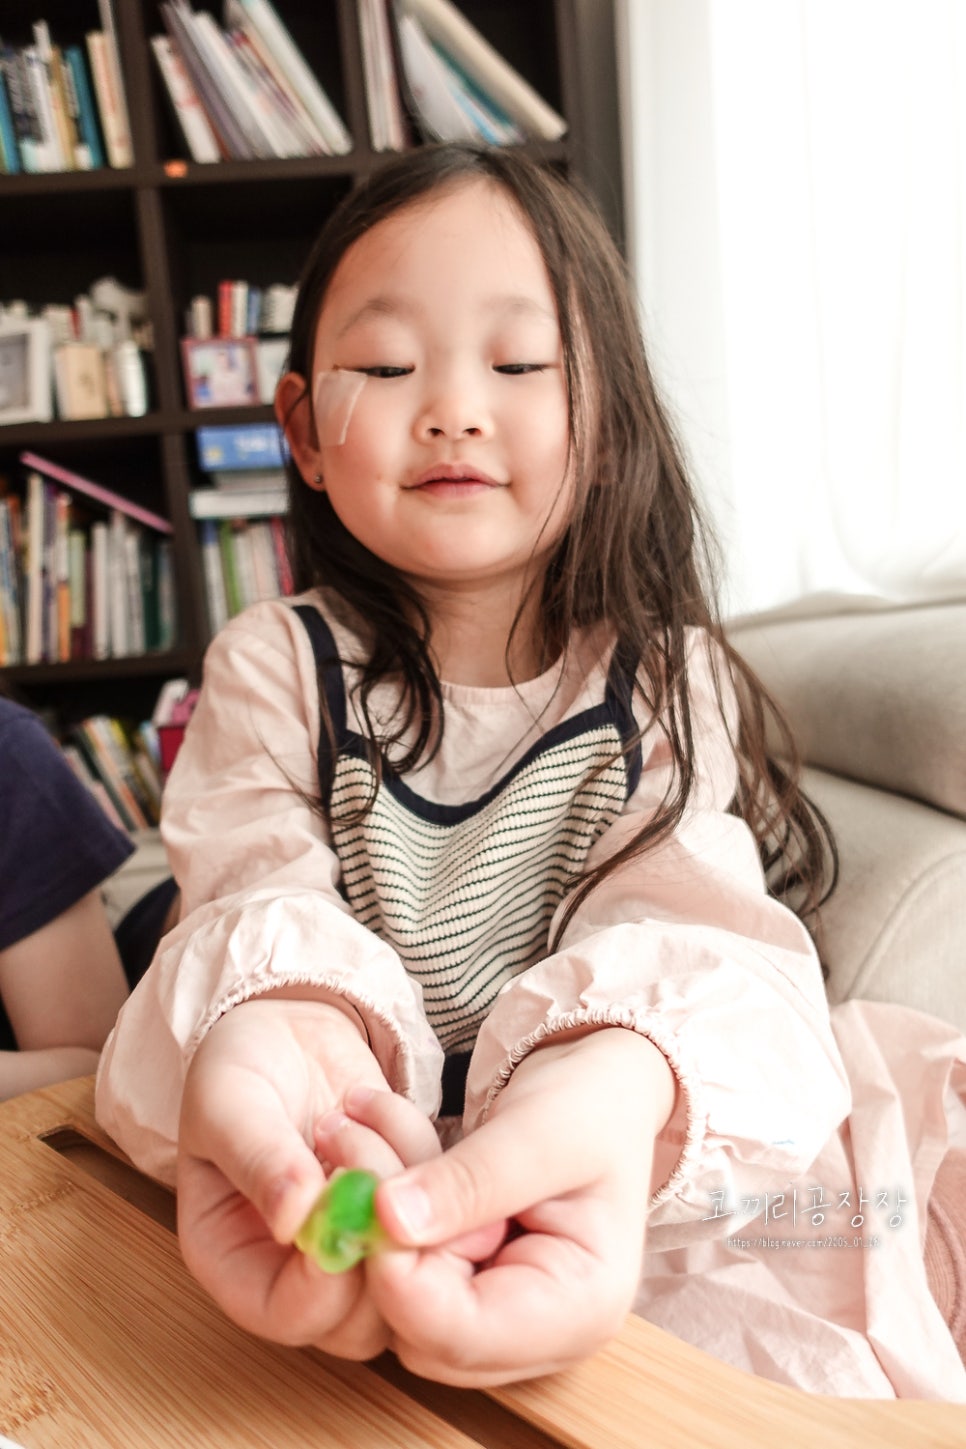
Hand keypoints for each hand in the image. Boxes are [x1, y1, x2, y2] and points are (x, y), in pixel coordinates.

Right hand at [177, 995, 435, 1357]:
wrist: (287, 1029)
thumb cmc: (240, 1068)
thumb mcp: (229, 1101)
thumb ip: (258, 1158)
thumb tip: (293, 1218)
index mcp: (235, 1262)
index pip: (286, 1314)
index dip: (323, 1280)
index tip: (343, 1203)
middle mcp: (296, 1271)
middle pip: (359, 1317)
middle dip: (377, 1237)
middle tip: (364, 1153)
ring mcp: (355, 1246)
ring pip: (410, 1268)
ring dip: (401, 1185)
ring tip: (356, 1112)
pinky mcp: (401, 1213)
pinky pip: (439, 1213)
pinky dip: (424, 1156)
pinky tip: (382, 1107)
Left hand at [360, 1028, 675, 1385]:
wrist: (597, 1090)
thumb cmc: (590, 1106)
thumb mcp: (538, 1132)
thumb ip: (470, 1180)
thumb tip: (386, 1218)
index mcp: (581, 1308)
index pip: (463, 1332)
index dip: (398, 1275)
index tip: (362, 1191)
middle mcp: (539, 1335)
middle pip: (421, 1329)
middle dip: (375, 1236)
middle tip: (347, 1138)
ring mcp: (499, 1319)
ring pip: (396, 1302)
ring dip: (367, 1212)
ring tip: (355, 1124)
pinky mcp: (465, 1292)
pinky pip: (398, 1271)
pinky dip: (377, 1208)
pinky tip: (375, 1142)